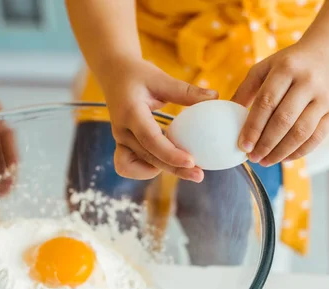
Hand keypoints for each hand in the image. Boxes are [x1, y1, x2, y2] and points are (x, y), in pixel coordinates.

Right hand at [100, 59, 218, 182]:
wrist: (113, 73)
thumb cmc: (138, 74)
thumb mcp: (160, 78)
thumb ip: (186, 90)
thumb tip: (215, 97)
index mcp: (130, 112)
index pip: (150, 139)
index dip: (171, 154)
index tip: (192, 162)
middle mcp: (122, 131)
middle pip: (148, 158)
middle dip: (173, 169)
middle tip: (199, 175)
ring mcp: (120, 140)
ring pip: (135, 167)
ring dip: (159, 169)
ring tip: (183, 167)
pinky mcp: (122, 144)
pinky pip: (129, 166)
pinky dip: (146, 168)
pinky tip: (165, 161)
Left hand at [232, 43, 328, 165]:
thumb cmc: (290, 64)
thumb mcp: (266, 67)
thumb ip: (246, 90)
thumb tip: (227, 117)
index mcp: (286, 68)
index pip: (266, 102)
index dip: (253, 127)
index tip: (243, 146)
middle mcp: (308, 82)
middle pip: (284, 120)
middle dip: (266, 143)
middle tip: (253, 157)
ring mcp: (324, 97)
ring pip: (301, 132)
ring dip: (281, 152)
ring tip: (266, 161)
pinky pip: (317, 137)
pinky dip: (300, 152)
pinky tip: (285, 158)